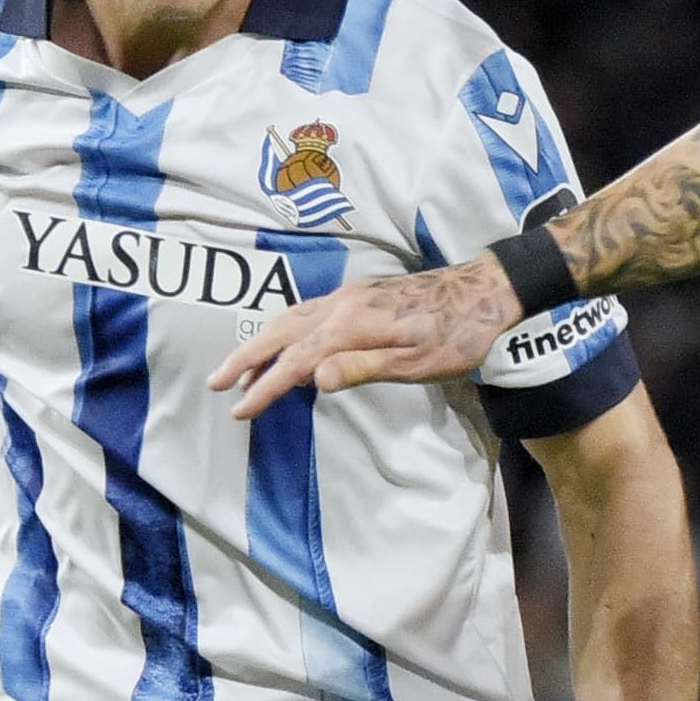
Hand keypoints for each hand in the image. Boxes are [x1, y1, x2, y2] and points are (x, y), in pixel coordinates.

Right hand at [213, 257, 514, 415]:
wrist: (483, 290)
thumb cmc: (457, 335)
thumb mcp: (417, 364)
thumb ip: (362, 368)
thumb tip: (312, 380)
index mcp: (352, 324)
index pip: (296, 360)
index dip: (265, 386)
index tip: (240, 409)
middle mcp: (342, 304)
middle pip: (281, 332)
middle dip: (245, 358)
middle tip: (216, 383)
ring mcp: (349, 296)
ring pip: (291, 317)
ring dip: (260, 342)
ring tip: (239, 367)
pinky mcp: (359, 295)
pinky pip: (307, 310)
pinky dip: (283, 329)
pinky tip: (282, 341)